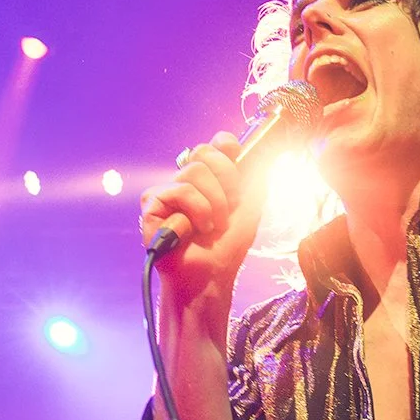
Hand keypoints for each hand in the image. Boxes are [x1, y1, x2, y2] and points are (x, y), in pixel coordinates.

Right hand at [140, 131, 271, 304]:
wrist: (211, 275)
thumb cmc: (227, 247)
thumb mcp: (251, 207)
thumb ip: (256, 176)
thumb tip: (268, 150)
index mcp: (209, 179)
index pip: (215, 144)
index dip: (227, 148)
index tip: (237, 165)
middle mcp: (186, 181)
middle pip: (203, 152)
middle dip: (224, 183)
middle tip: (226, 211)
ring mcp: (167, 191)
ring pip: (193, 171)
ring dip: (212, 204)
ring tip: (210, 227)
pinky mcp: (152, 204)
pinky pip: (179, 191)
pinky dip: (194, 213)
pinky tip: (192, 232)